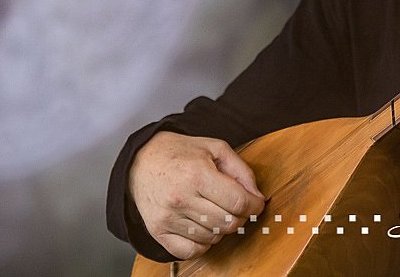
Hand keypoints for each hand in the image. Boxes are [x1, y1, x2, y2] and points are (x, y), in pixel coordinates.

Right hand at [128, 131, 266, 259]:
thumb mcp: (216, 148)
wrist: (141, 161)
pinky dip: (204, 243)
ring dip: (222, 228)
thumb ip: (242, 170)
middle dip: (241, 216)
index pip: (238, 202)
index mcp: (197, 174)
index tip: (257, 203)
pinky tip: (204, 227)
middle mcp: (181, 198)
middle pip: (228, 222)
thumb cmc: (181, 153)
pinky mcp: (157, 231)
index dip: (255, 205)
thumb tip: (257, 196)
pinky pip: (190, 251)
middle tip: (238, 207)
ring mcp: (168, 217)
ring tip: (217, 212)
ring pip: (212, 237)